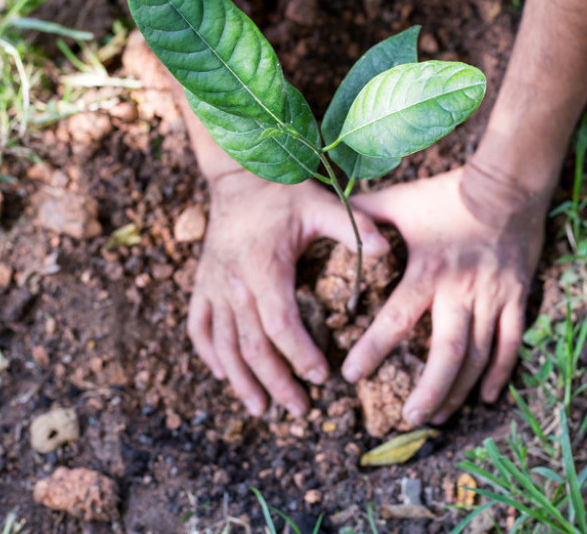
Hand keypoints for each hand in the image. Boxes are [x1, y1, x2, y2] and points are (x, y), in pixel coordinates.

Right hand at [187, 169, 388, 416]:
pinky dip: (209, 355)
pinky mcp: (202, 285)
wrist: (239, 175)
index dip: (299, 355)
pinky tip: (224, 375)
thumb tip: (388, 250)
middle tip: (300, 409)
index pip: (280, 324)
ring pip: (223, 345)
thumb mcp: (323, 205)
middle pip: (251, 346)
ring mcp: (213, 286)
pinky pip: (198, 328)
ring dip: (240, 381)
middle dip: (275, 383)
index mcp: (264, 268)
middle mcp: (232, 282)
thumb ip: (355, 228)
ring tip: (261, 410)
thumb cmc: (285, 194)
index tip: (322, 378)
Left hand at [342, 167, 546, 424]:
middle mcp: (462, 290)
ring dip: (458, 390)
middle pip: (448, 352)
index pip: (397, 319)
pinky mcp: (517, 298)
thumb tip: (328, 217)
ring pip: (479, 356)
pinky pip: (511, 343)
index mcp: (428, 270)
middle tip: (407, 418)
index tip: (350, 377)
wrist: (508, 184)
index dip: (373, 350)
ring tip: (438, 417)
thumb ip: (364, 214)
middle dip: (429, 390)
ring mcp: (494, 297)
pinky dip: (500, 372)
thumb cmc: (447, 195)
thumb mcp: (401, 201)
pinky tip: (486, 396)